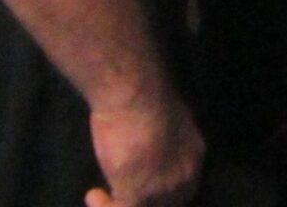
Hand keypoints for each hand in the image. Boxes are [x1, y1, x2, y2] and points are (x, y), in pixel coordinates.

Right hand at [87, 82, 202, 206]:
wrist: (135, 91)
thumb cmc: (146, 94)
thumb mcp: (167, 118)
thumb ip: (164, 139)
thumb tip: (152, 144)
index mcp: (194, 155)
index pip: (182, 187)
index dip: (159, 191)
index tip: (137, 183)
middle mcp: (184, 177)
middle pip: (167, 204)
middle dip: (140, 202)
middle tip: (116, 195)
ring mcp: (162, 190)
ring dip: (119, 204)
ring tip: (99, 197)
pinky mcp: (138, 195)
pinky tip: (93, 196)